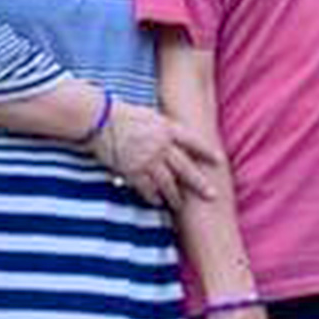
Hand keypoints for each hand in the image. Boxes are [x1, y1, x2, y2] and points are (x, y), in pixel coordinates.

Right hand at [93, 102, 224, 210]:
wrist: (100, 119)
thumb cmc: (121, 113)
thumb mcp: (148, 114)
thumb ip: (162, 127)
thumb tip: (171, 135)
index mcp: (166, 128)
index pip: (192, 141)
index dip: (207, 151)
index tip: (219, 161)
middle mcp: (161, 145)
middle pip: (185, 168)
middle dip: (199, 184)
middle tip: (212, 196)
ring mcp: (148, 159)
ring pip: (168, 183)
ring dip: (175, 196)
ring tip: (180, 205)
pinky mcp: (133, 170)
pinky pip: (147, 189)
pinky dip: (152, 197)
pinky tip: (157, 203)